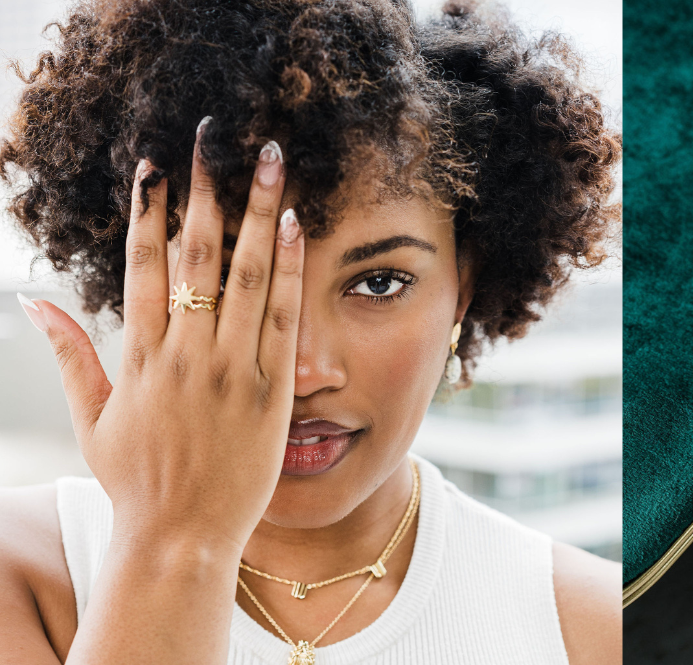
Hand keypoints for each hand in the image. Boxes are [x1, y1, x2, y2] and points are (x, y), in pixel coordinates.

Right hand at [22, 123, 302, 551]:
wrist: (181, 539)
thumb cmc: (137, 482)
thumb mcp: (93, 419)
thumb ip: (70, 356)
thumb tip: (33, 300)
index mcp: (140, 359)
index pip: (144, 269)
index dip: (150, 213)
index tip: (156, 165)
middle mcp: (185, 357)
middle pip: (196, 258)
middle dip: (206, 193)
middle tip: (216, 139)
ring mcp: (231, 372)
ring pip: (245, 276)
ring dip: (258, 214)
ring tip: (270, 162)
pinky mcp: (271, 391)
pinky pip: (282, 318)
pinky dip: (288, 270)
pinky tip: (296, 225)